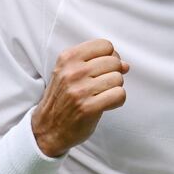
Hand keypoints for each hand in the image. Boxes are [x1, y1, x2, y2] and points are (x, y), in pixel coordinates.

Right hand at [31, 39, 128, 157]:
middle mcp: (73, 72)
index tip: (104, 68)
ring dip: (115, 88)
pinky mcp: (88, 107)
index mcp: (67, 58)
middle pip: (114, 62)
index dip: (110, 57)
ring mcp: (80, 90)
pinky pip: (119, 95)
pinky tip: (106, 104)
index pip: (105, 45)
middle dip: (114, 73)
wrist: (47, 128)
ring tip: (102, 95)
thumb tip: (126, 65)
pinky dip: (117, 100)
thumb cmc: (63, 98)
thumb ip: (97, 63)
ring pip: (118, 78)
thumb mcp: (69, 72)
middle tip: (102, 85)